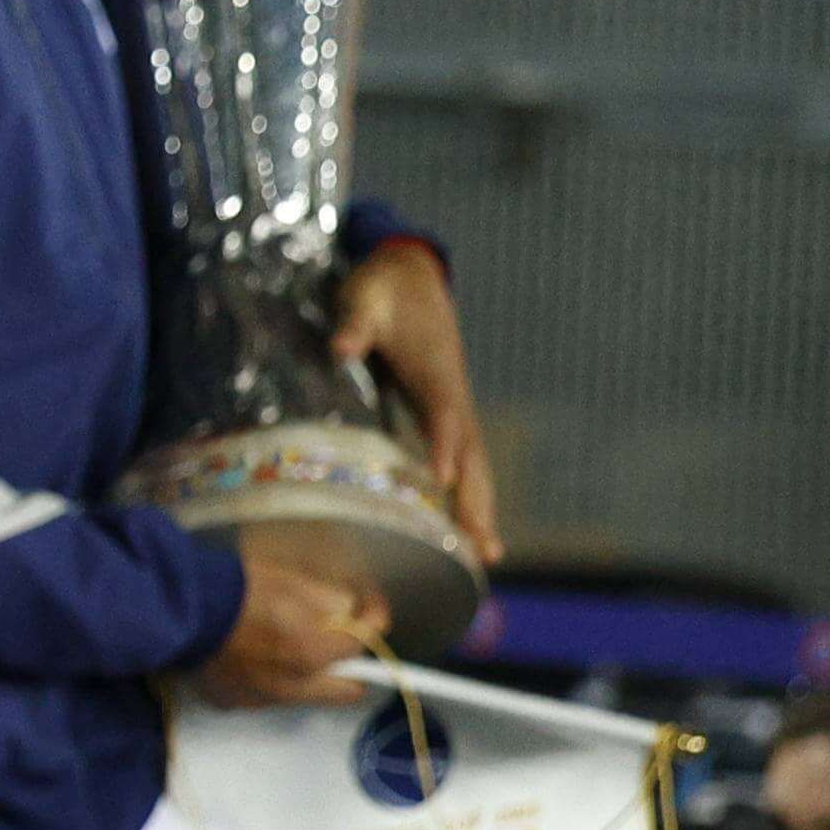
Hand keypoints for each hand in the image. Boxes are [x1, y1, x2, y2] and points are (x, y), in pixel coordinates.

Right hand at [195, 554, 380, 707]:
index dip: (374, 619)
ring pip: (304, 693)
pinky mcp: (233, 703)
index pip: (366, 643)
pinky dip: (266, 678)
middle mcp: (293, 687)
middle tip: (336, 641)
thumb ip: (331, 601)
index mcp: (312, 654)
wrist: (176, 608)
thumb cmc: (238, 588)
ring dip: (306, 673)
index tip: (368, 608)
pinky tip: (247, 656)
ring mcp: (262, 700)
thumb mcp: (292, 580)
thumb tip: (347, 612)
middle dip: (349, 665)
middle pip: (347, 689)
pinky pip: (264, 695)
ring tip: (282, 645)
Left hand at [330, 238, 499, 564]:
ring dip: (480, 506)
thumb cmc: (381, 289)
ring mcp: (454, 405)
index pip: (443, 410)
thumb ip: (354, 324)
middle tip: (482, 546)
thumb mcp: (363, 299)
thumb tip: (342, 347)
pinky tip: (469, 530)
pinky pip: (462, 459)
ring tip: (487, 556)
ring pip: (473, 462)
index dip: (444, 442)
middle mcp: (452, 392)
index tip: (444, 477)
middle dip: (477, 498)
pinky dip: (469, 494)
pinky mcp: (445, 412)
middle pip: (471, 451)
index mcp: (434, 368)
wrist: (409, 274)